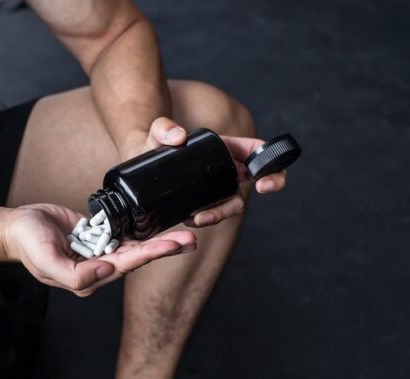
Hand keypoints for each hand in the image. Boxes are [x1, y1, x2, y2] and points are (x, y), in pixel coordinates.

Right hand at [3, 204, 195, 296]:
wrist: (17, 227)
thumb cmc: (28, 244)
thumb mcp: (46, 262)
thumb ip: (75, 275)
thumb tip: (106, 271)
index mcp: (89, 277)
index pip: (125, 265)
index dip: (149, 254)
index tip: (169, 246)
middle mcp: (99, 267)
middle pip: (137, 257)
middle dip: (164, 249)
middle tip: (190, 241)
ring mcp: (100, 251)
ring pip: (135, 246)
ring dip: (159, 240)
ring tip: (184, 236)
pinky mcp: (99, 235)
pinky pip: (124, 233)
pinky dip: (143, 230)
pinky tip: (161, 225)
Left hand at [128, 118, 289, 228]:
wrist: (137, 162)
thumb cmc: (153, 143)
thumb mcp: (157, 133)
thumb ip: (164, 128)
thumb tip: (179, 137)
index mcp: (225, 147)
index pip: (256, 151)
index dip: (272, 162)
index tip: (265, 178)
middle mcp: (226, 168)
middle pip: (258, 179)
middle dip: (267, 186)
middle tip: (254, 193)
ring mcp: (216, 188)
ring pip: (232, 203)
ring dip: (222, 212)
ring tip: (198, 217)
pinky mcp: (202, 203)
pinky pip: (212, 214)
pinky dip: (206, 218)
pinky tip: (189, 220)